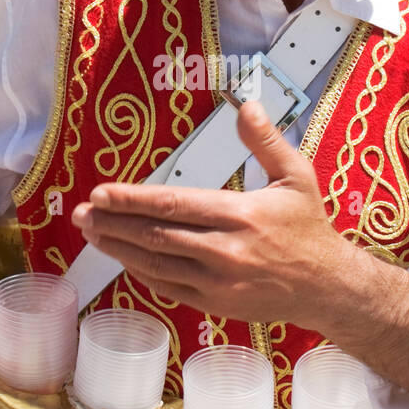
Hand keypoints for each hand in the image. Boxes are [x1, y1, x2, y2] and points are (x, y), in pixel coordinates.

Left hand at [71, 99, 348, 324]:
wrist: (328, 288)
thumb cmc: (310, 229)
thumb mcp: (297, 178)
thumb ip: (267, 141)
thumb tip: (246, 104)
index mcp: (241, 216)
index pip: (174, 205)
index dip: (133, 199)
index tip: (101, 192)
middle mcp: (225, 251)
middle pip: (155, 236)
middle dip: (113, 223)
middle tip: (81, 212)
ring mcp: (217, 282)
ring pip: (155, 264)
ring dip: (118, 248)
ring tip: (91, 231)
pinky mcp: (214, 303)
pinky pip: (167, 287)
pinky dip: (141, 271)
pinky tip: (123, 257)